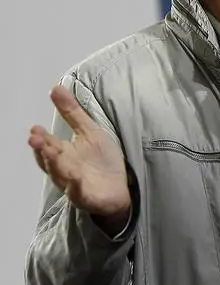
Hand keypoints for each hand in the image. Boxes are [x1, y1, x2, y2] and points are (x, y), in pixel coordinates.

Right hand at [28, 85, 130, 232]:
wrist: (120, 189)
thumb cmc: (101, 160)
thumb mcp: (89, 131)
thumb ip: (72, 112)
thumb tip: (56, 87)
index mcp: (63, 153)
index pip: (48, 145)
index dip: (41, 138)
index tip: (35, 128)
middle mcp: (64, 169)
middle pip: (51, 160)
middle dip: (43, 150)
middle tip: (36, 138)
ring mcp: (74, 185)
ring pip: (62, 175)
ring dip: (55, 164)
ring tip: (51, 153)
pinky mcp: (87, 197)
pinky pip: (79, 193)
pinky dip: (76, 187)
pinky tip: (76, 180)